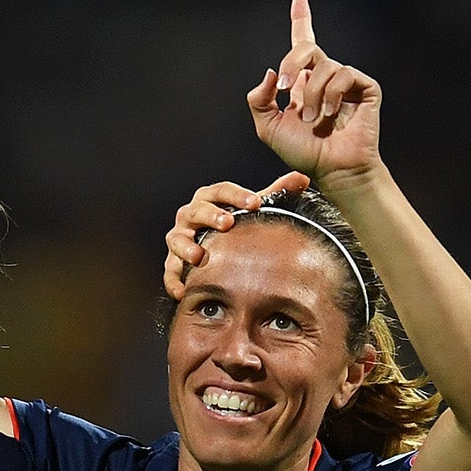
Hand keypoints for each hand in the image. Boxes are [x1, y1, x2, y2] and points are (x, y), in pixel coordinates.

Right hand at [160, 173, 310, 299]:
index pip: (221, 191)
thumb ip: (276, 193)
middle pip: (196, 211)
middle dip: (210, 216)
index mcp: (210, 199)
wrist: (211, 245)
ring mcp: (179, 238)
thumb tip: (301, 179)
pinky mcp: (173, 261)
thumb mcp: (252, 208)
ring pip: (177, 239)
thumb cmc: (234, 225)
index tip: (255, 203)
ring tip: (199, 257)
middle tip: (227, 223)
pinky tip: (183, 291)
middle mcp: (190, 215)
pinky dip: (173, 280)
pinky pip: (169, 271)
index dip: (237, 195)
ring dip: (186, 247)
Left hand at [247, 0, 383, 188]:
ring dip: (312, 94)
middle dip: (291, 63)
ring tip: (312, 120)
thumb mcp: (268, 127)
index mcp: (302, 83)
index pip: (301, 44)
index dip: (301, 19)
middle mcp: (324, 77)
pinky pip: (344, 74)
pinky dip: (331, 94)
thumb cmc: (304, 152)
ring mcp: (345, 82)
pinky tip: (331, 114)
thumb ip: (259, 100)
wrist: (332, 169)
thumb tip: (270, 72)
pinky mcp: (364, 87)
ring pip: (323, 66)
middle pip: (306, 47)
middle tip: (283, 87)